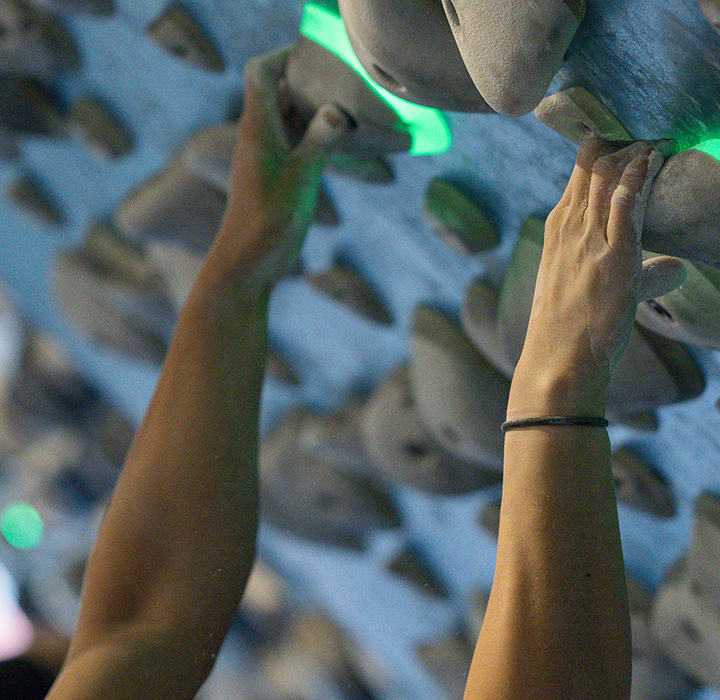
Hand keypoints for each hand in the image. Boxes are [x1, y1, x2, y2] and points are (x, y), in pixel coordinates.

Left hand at [210, 46, 350, 294]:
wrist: (248, 263)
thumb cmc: (268, 223)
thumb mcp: (301, 180)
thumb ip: (319, 143)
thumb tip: (337, 111)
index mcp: (257, 129)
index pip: (260, 73)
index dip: (282, 56)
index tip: (314, 54)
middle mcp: (259, 137)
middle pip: (278, 93)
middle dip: (308, 82)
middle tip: (344, 81)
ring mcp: (267, 157)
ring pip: (290, 120)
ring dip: (315, 112)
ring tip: (351, 108)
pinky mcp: (276, 176)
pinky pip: (296, 145)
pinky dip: (316, 138)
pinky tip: (343, 144)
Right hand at [522, 138, 687, 386]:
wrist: (557, 361)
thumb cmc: (567, 332)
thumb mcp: (587, 293)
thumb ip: (633, 273)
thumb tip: (673, 268)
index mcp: (556, 234)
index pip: (577, 182)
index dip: (598, 157)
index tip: (621, 145)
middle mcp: (567, 229)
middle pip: (590, 171)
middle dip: (616, 146)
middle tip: (643, 134)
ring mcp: (587, 240)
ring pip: (607, 178)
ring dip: (632, 154)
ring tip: (654, 140)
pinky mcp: (612, 255)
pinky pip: (626, 202)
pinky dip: (639, 175)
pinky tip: (653, 157)